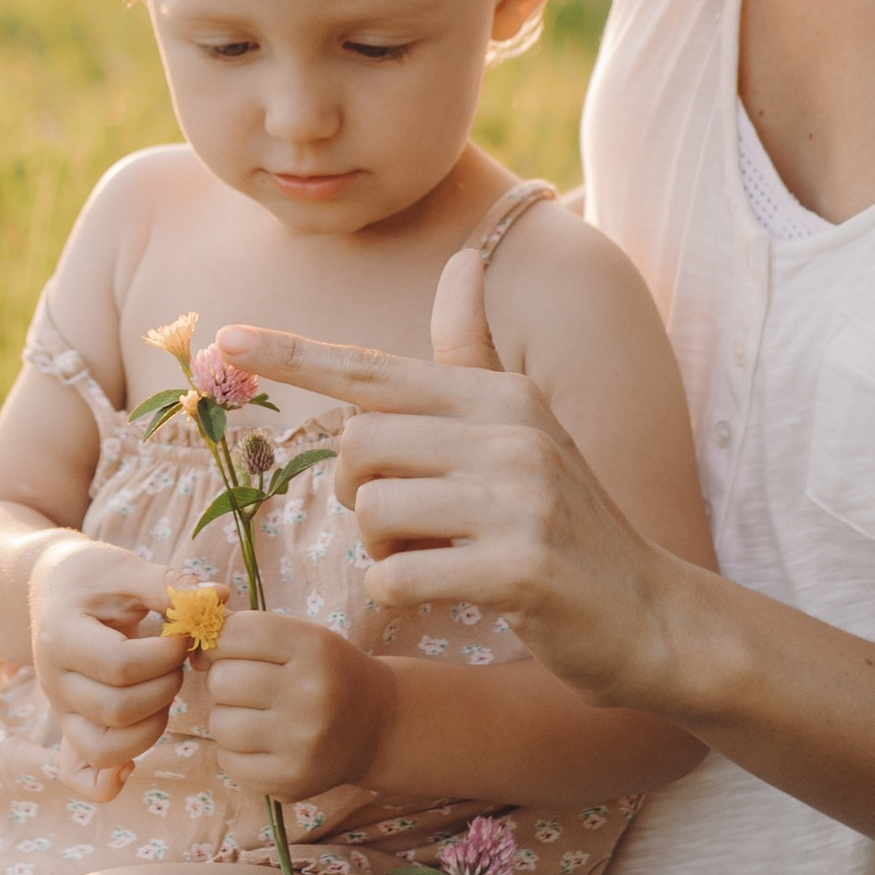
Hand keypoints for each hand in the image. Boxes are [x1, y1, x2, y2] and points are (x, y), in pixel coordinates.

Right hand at [28, 539, 188, 778]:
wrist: (49, 589)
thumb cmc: (92, 576)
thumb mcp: (126, 568)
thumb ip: (170, 586)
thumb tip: (219, 598)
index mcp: (63, 636)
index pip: (119, 665)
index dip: (164, 656)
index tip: (183, 635)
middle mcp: (55, 681)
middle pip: (116, 710)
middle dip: (164, 688)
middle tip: (180, 662)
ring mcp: (61, 709)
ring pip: (104, 748)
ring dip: (150, 728)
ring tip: (164, 693)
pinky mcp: (71, 726)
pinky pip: (82, 772)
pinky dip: (108, 780)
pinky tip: (135, 764)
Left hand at [204, 610, 388, 802]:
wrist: (378, 724)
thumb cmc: (326, 672)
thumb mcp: (301, 637)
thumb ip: (246, 631)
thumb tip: (187, 636)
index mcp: (313, 647)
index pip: (234, 633)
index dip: (217, 640)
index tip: (224, 649)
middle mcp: (311, 694)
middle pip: (222, 680)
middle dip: (224, 680)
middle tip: (246, 685)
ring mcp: (302, 742)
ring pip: (220, 723)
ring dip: (227, 717)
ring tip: (255, 714)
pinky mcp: (291, 780)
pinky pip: (229, 761)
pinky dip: (236, 751)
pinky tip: (262, 742)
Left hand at [217, 251, 687, 715]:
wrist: (650, 616)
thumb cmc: (567, 522)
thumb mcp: (525, 427)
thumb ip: (475, 353)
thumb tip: (461, 258)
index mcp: (500, 397)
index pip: (375, 369)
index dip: (294, 354)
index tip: (224, 338)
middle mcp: (510, 434)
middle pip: (358, 446)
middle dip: (356, 492)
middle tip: (407, 520)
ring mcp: (519, 499)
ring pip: (371, 510)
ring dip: (382, 546)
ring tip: (439, 555)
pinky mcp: (519, 568)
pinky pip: (398, 573)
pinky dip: (400, 589)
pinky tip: (445, 592)